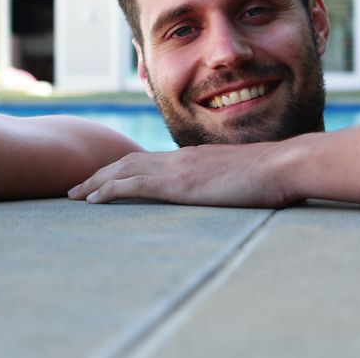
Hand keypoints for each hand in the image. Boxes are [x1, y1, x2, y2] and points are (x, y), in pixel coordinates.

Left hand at [67, 142, 297, 207]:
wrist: (285, 165)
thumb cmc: (274, 177)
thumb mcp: (244, 181)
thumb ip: (228, 186)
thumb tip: (229, 198)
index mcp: (194, 158)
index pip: (149, 161)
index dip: (124, 169)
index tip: (105, 180)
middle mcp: (181, 158)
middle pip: (129, 162)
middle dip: (100, 174)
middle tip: (77, 189)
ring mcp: (179, 169)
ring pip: (124, 170)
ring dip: (96, 182)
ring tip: (75, 196)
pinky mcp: (180, 184)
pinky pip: (134, 185)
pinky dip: (109, 190)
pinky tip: (94, 200)